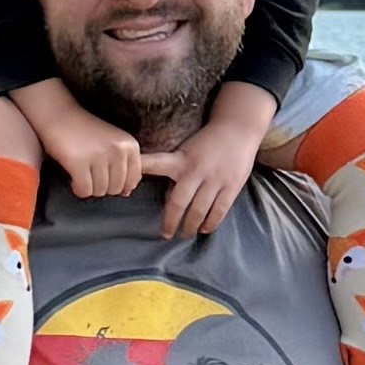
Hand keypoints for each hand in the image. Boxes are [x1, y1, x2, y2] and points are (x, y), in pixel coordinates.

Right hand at [26, 85, 142, 201]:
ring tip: (82, 174)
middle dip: (102, 187)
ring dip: (89, 188)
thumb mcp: (113, 141)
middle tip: (90, 175)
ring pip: (100, 191)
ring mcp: (99, 156)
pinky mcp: (79, 163)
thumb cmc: (85, 131)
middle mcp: (118, 150)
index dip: (119, 185)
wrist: (59, 114)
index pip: (133, 180)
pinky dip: (78, 189)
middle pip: (116, 189)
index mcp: (130, 145)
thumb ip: (124, 164)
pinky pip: (84, 190)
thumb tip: (127, 193)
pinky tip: (73, 178)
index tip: (105, 177)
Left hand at [151, 80, 276, 244]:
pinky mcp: (231, 186)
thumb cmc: (206, 144)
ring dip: (190, 226)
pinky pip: (219, 211)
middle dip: (171, 222)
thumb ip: (175, 173)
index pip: (155, 164)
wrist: (238, 129)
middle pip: (179, 203)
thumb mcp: (185, 152)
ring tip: (185, 234)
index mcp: (180, 160)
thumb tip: (168, 200)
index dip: (142, 170)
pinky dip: (210, 223)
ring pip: (199, 211)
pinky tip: (204, 229)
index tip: (127, 184)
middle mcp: (196, 171)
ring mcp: (215, 180)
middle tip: (165, 234)